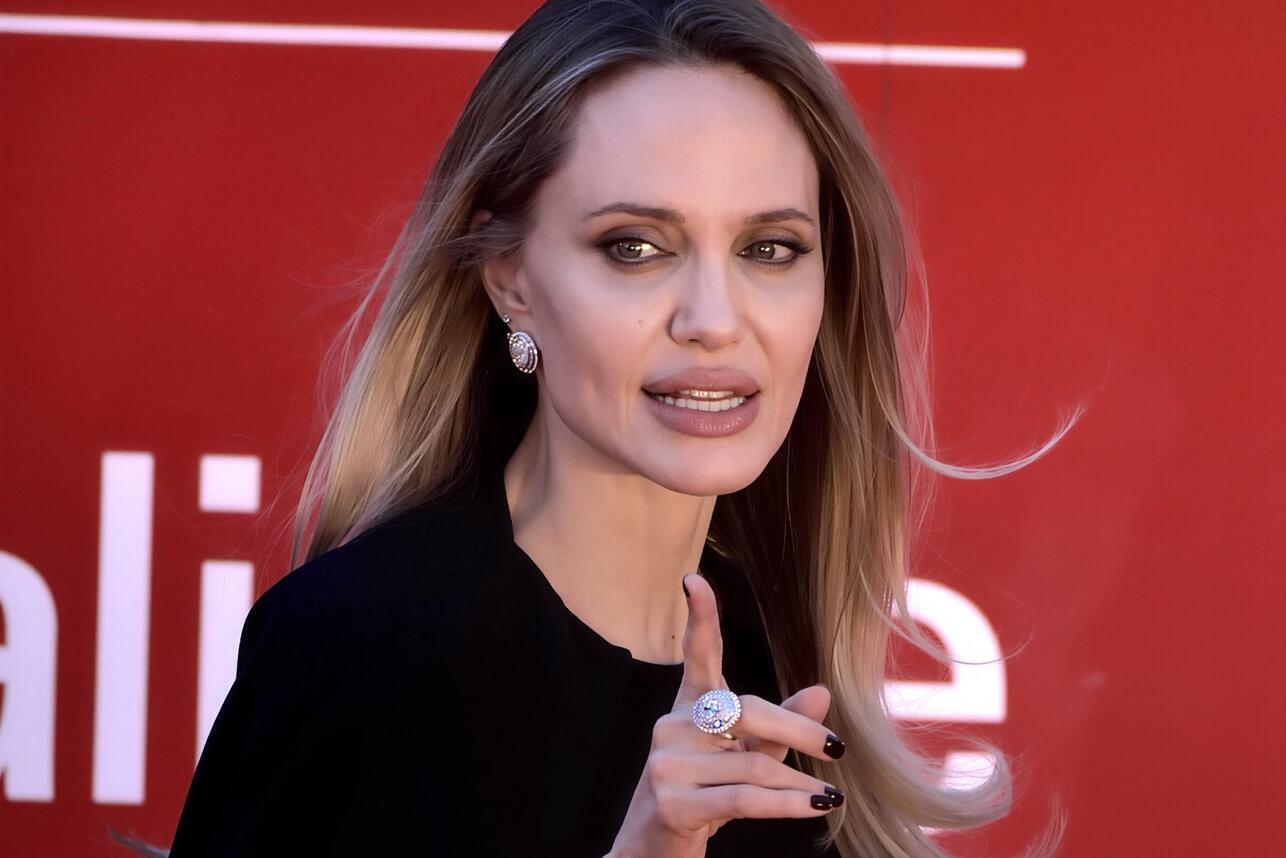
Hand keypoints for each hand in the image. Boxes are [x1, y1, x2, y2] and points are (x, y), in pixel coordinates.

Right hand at [606, 573, 844, 857]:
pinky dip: (788, 803)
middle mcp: (671, 727)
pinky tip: (817, 804)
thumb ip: (778, 727)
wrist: (653, 853)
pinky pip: (743, 797)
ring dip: (798, 782)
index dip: (699, 618)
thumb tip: (821, 692)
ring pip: (752, 764)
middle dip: (797, 729)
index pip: (696, 657)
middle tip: (836, 748)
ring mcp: (666, 764)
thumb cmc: (703, 799)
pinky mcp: (671, 802)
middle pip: (746, 711)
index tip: (695, 580)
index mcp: (688, 709)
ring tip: (829, 795)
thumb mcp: (744, 759)